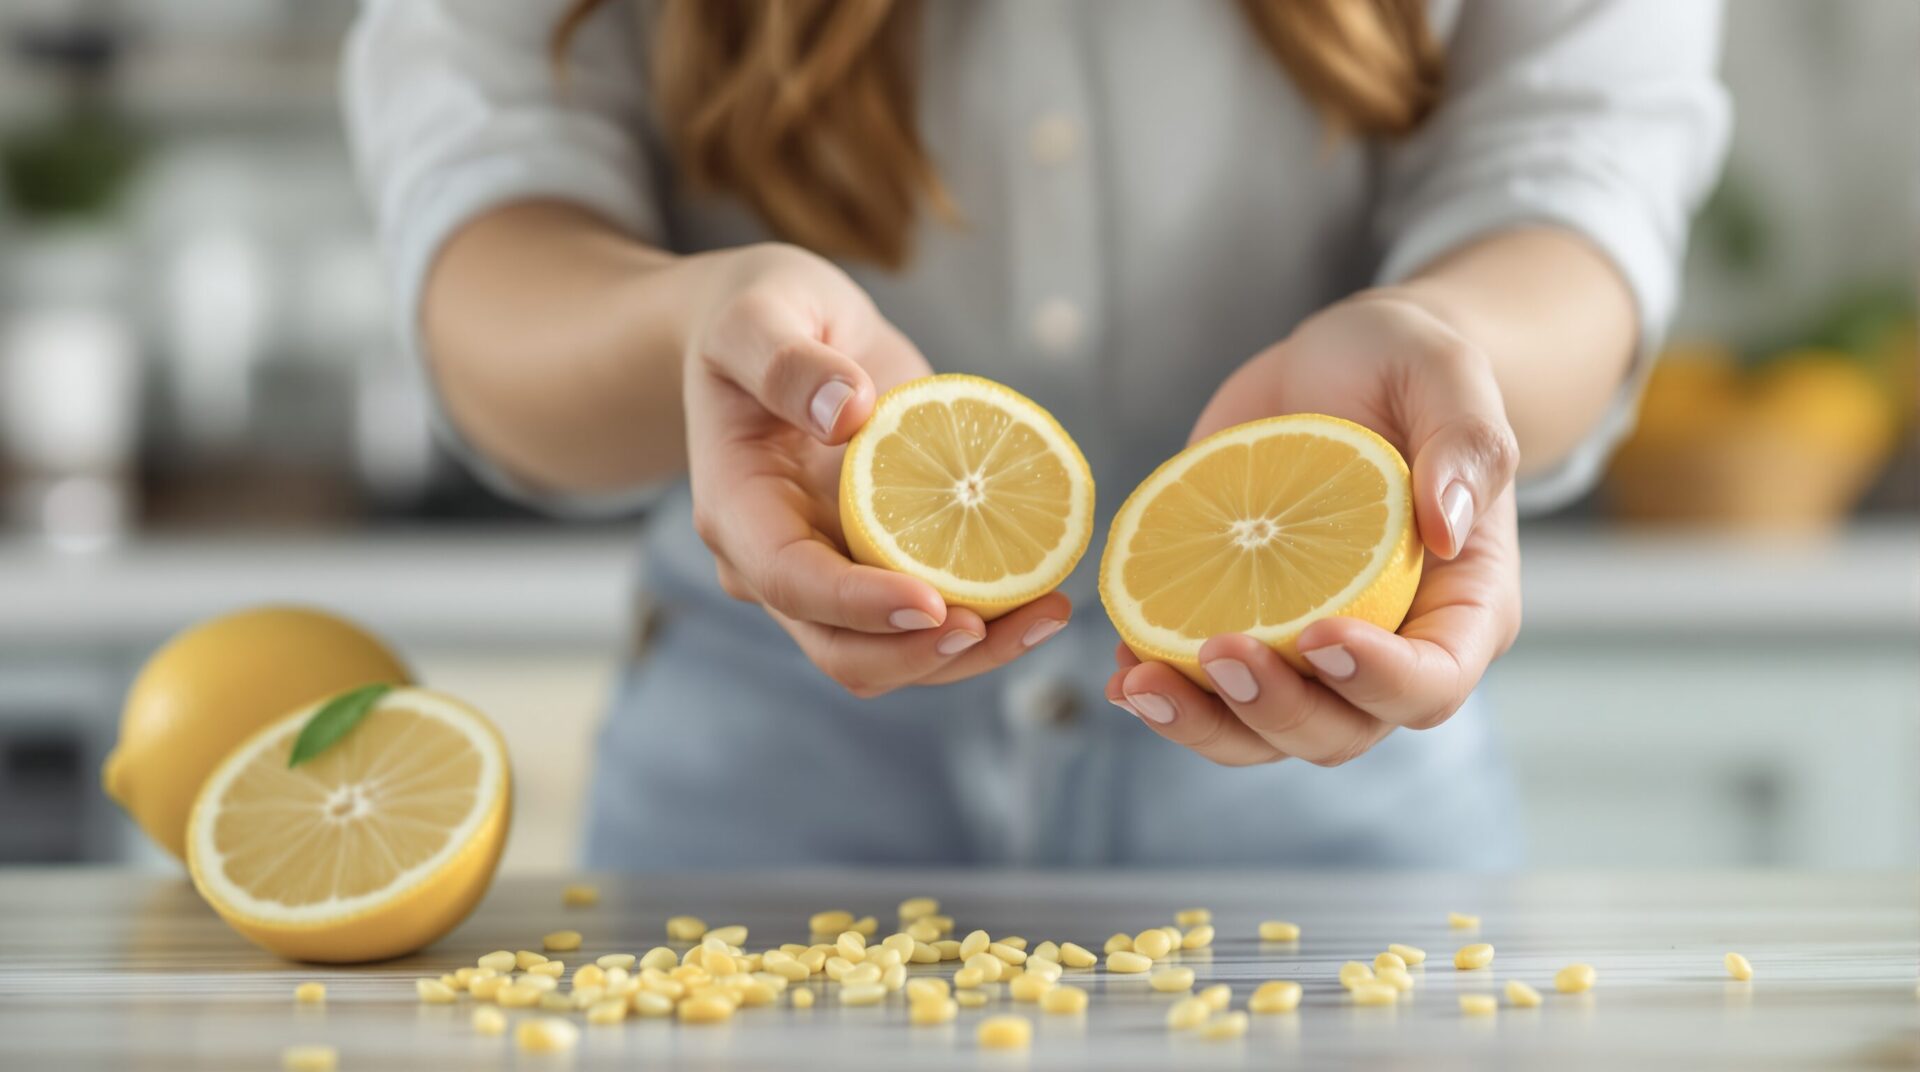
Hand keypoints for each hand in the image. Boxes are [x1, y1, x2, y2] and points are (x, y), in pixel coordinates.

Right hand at [683, 244, 1070, 696]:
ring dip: (970, 653)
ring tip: (1050, 612)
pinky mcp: (877, 565)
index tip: (934, 602)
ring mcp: (827, 575)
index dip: (860, 605)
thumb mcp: (760, 313)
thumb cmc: (760, 315)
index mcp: (737, 509)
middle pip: (843, 651)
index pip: (791, 581)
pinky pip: (927, 620)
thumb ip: (788, 362)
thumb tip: (847, 412)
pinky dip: (986, 621)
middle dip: (922, 655)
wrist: (773, 335)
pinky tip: (1046, 594)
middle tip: (1006, 621)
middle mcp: (773, 563)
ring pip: (891, 655)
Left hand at [1105, 292, 1521, 764]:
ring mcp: (1310, 649)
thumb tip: (1447, 526)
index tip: (1316, 634)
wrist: (1334, 366)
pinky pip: (1210, 695)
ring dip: (1202, 723)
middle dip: (1274, 709)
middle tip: (1213, 650)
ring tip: (1137, 682)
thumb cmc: (1406, 367)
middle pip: (1341, 729)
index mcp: (1462, 606)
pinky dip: (1165, 693)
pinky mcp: (1247, 628)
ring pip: (1265, 733)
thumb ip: (1464, 442)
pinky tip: (1118, 667)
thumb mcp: (1444, 373)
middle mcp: (1389, 647)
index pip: (1434, 681)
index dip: (1381, 680)